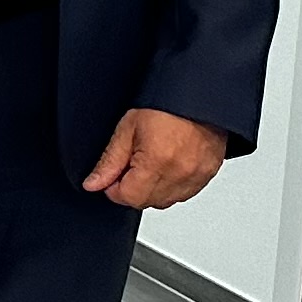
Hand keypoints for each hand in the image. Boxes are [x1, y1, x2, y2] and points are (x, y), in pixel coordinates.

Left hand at [85, 105, 226, 210]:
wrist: (198, 100)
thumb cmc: (165, 108)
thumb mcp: (127, 129)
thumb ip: (109, 162)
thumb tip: (93, 184)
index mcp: (157, 161)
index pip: (128, 197)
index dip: (114, 188)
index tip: (114, 174)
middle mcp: (180, 173)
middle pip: (146, 202)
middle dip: (132, 189)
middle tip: (132, 164)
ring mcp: (196, 177)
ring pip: (164, 201)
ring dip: (152, 189)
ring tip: (151, 162)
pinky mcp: (207, 176)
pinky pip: (183, 194)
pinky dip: (171, 186)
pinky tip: (167, 165)